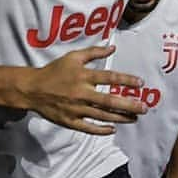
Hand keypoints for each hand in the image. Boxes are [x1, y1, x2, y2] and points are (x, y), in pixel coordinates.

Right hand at [23, 45, 146, 134]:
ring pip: (102, 116)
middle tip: (144, 108)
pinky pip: (89, 128)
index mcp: (83, 76)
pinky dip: (102, 130)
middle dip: (129, 105)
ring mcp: (76, 109)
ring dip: (121, 118)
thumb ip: (94, 52)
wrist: (33, 89)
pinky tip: (113, 129)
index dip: (126, 80)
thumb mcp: (73, 57)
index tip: (141, 83)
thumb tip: (113, 47)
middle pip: (109, 101)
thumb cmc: (54, 71)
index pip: (109, 77)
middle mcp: (81, 93)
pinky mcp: (70, 121)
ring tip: (134, 118)